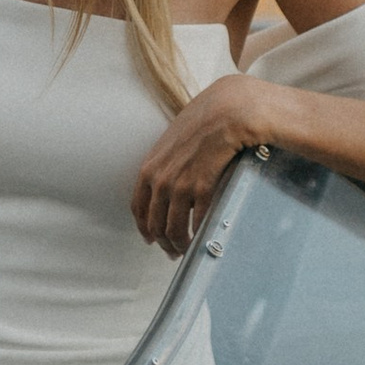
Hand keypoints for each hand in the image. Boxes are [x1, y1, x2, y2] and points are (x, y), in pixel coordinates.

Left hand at [130, 75, 279, 254]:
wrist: (226, 111)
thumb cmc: (203, 122)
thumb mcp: (173, 141)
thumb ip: (167, 162)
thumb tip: (170, 179)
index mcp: (149, 168)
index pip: (138, 207)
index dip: (144, 227)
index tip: (150, 239)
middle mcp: (160, 179)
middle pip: (155, 224)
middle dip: (163, 243)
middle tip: (172, 253)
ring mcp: (179, 185)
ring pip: (174, 229)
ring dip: (180, 245)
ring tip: (188, 251)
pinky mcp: (202, 188)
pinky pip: (196, 222)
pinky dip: (198, 236)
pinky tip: (203, 239)